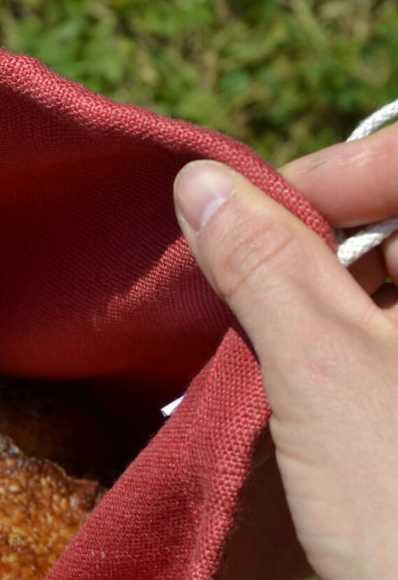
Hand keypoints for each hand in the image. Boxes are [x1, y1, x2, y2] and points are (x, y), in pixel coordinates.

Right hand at [173, 122, 397, 579]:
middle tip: (235, 295)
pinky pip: (390, 355)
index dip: (326, 176)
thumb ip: (264, 266)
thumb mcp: (325, 371)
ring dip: (315, 315)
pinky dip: (339, 363)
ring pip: (390, 297)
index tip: (239, 217)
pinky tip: (292, 403)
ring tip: (257, 362)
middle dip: (310, 253)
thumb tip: (201, 184)